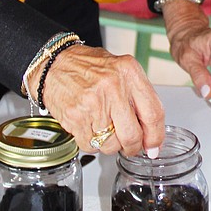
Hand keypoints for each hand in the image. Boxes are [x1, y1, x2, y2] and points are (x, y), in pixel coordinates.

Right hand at [41, 44, 164, 155]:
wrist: (54, 64)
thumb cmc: (88, 67)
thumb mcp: (121, 69)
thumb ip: (138, 95)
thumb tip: (151, 131)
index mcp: (129, 72)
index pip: (154, 113)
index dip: (156, 136)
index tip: (153, 146)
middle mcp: (113, 87)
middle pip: (133, 135)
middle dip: (133, 147)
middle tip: (130, 146)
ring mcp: (93, 104)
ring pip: (111, 144)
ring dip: (110, 145)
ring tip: (104, 130)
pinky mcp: (75, 117)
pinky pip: (90, 145)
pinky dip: (91, 143)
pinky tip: (89, 128)